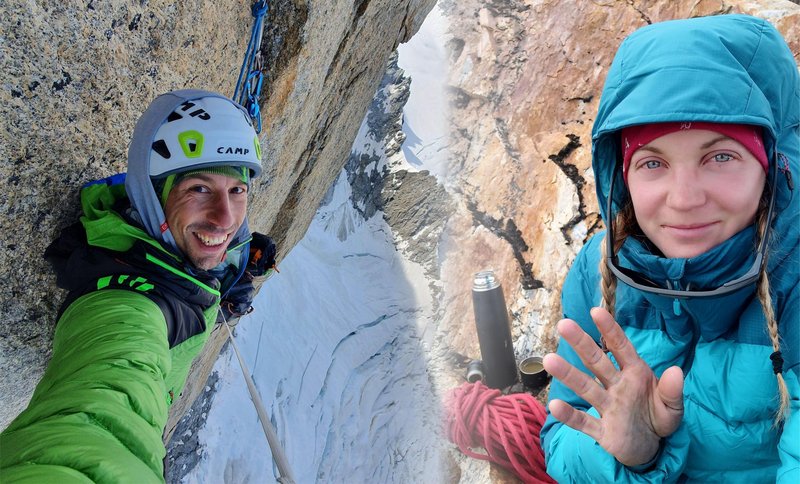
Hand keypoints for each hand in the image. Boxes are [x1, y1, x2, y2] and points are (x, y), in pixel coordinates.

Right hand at [543, 307, 683, 466]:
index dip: (610, 330)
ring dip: (569, 374)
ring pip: (586, 388)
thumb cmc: (658, 417)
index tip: (596, 312)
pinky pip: (584, 423)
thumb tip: (676, 371)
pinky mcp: (602, 431)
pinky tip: (555, 405)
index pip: (621, 348)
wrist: (650, 447)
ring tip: (549, 360)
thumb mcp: (673, 407)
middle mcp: (617, 386)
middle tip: (563, 325)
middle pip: (596, 362)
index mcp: (635, 374)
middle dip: (581, 343)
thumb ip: (673, 391)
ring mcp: (608, 407)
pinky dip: (570, 416)